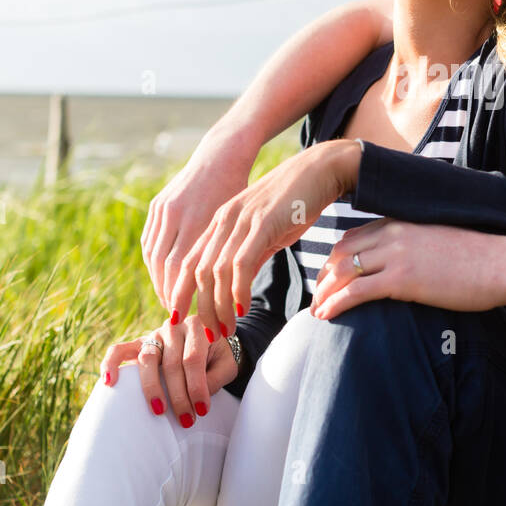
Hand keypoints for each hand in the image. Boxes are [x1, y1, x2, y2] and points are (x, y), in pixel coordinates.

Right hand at [100, 314, 239, 425]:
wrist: (209, 340)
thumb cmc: (218, 356)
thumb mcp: (227, 364)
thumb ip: (216, 377)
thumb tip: (199, 396)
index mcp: (198, 326)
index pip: (192, 359)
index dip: (196, 387)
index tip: (202, 411)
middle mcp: (174, 327)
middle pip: (171, 363)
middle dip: (179, 396)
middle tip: (186, 420)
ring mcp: (154, 334)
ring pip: (148, 360)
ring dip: (152, 389)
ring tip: (159, 412)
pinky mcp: (139, 343)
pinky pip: (119, 350)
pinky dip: (111, 364)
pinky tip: (110, 383)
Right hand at [142, 126, 258, 311]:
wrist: (222, 156)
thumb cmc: (241, 192)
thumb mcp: (240, 221)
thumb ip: (230, 253)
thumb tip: (229, 295)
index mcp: (198, 219)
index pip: (182, 268)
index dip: (182, 295)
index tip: (186, 316)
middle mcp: (176, 214)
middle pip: (164, 265)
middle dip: (168, 293)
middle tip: (176, 316)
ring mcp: (163, 208)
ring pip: (153, 256)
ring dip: (159, 281)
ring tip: (170, 300)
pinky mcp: (156, 205)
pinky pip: (150, 242)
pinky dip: (154, 264)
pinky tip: (163, 278)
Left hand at [172, 139, 361, 338]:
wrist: (321, 170)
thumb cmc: (298, 201)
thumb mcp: (266, 230)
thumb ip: (250, 255)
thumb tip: (239, 286)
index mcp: (221, 221)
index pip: (190, 263)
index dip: (184, 294)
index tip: (187, 321)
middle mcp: (224, 220)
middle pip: (197, 272)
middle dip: (201, 308)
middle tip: (211, 335)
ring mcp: (242, 220)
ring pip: (215, 272)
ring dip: (218, 307)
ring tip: (226, 330)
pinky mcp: (262, 224)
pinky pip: (241, 264)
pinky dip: (237, 291)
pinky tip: (242, 309)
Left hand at [310, 219, 503, 319]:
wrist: (499, 264)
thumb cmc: (478, 257)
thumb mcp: (439, 240)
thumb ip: (416, 244)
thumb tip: (408, 262)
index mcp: (401, 223)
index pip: (353, 237)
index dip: (336, 259)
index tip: (330, 277)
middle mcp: (393, 234)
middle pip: (341, 253)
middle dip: (324, 276)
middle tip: (317, 296)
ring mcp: (395, 255)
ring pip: (343, 272)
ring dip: (324, 292)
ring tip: (316, 310)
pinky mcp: (401, 279)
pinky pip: (356, 291)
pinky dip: (335, 303)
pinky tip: (326, 316)